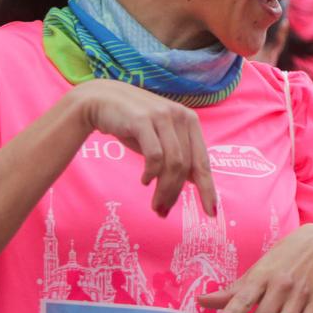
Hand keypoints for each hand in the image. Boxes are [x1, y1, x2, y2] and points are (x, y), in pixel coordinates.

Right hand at [74, 79, 217, 216]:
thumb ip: (178, 155)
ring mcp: (162, 116)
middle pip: (186, 167)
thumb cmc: (133, 123)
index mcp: (190, 121)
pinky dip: (151, 173)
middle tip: (163, 211)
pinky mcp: (143, 119)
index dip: (208, 188)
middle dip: (175, 194)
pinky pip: (155, 155)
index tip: (211, 212)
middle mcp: (180, 116)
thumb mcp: (160, 138)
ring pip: (173, 163)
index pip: (203, 161)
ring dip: (164, 189)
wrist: (101, 100)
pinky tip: (144, 180)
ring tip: (155, 204)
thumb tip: (195, 182)